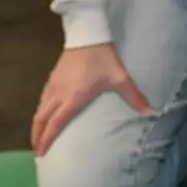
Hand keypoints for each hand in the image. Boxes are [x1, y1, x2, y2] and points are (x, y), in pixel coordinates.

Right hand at [31, 43, 151, 154]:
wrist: (87, 34)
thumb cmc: (102, 57)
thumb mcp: (120, 77)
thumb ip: (134, 96)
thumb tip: (150, 111)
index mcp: (73, 98)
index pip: (55, 123)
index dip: (46, 139)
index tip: (41, 153)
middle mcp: (59, 93)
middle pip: (41, 119)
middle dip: (37, 136)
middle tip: (37, 150)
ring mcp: (53, 85)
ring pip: (39, 109)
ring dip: (37, 124)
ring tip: (38, 136)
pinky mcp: (52, 77)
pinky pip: (42, 99)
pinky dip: (40, 111)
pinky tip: (44, 114)